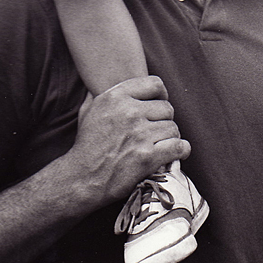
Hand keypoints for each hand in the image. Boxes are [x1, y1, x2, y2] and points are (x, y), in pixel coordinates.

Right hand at [65, 76, 190, 207]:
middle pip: (167, 108)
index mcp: (116, 96)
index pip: (155, 84)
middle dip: (164, 120)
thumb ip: (98, 94)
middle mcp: (129, 112)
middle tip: (158, 132)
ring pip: (173, 128)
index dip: (161, 95)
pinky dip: (181, 150)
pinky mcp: (147, 157)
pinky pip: (177, 146)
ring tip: (163, 144)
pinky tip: (179, 152)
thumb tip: (100, 83)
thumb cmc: (86, 145)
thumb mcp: (88, 111)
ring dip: (171, 137)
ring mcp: (139, 134)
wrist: (81, 179)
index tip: (158, 106)